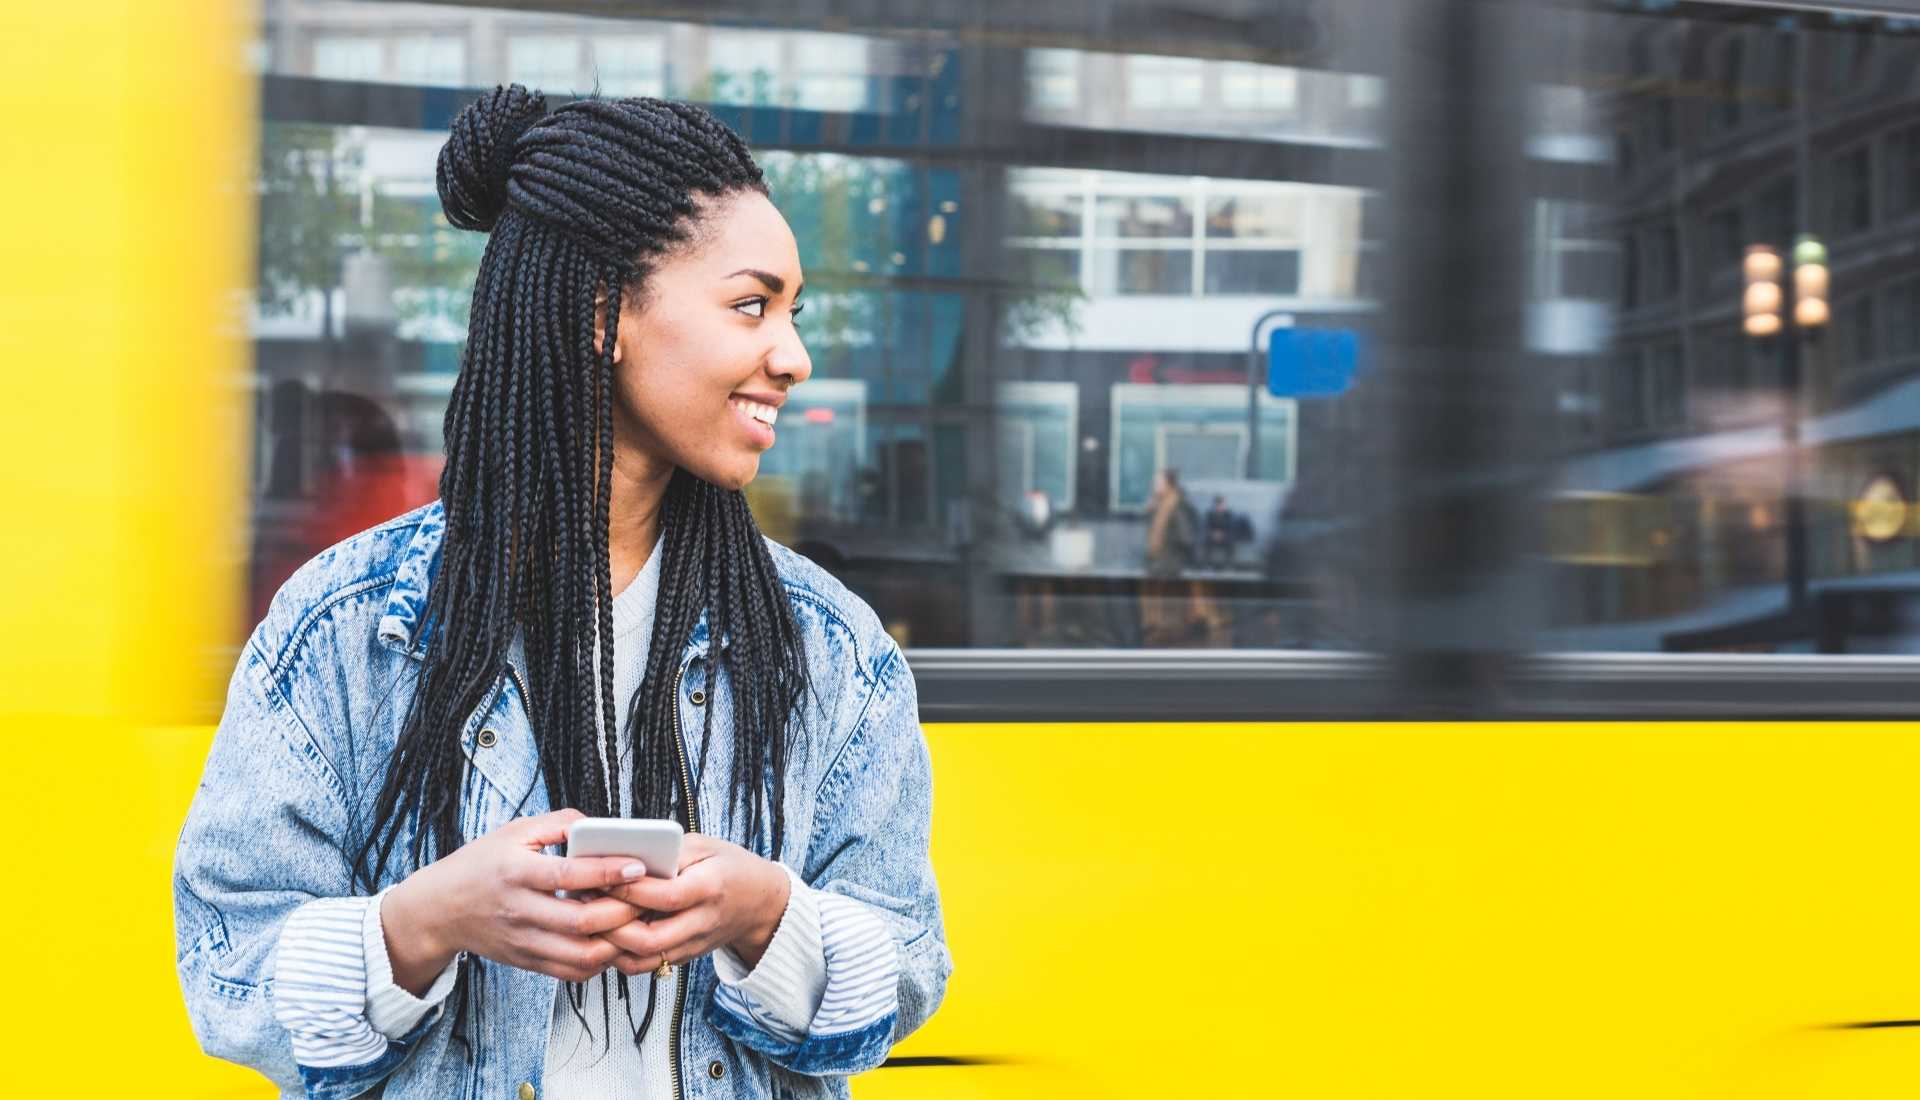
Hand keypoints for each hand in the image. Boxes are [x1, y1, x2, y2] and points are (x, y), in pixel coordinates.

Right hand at [381, 808, 660, 994]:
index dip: (607, 871)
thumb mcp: (515, 832)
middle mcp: (519, 911)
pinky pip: (571, 971)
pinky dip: (600, 961)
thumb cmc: (482, 863)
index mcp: (516, 873)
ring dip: (616, 942)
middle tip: (651, 897)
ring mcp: (523, 942)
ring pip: (580, 954)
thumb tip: (603, 825)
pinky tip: (613, 941)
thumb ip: (560, 823)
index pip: (568, 875)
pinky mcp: (527, 962)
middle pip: (580, 921)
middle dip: (623, 912)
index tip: (639, 865)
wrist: (439, 910)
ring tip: (637, 922)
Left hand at [598, 833, 790, 971]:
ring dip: (610, 945)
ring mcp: (692, 945)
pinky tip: (602, 932)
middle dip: (611, 924)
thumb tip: (624, 856)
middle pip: (650, 938)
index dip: (630, 890)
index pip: (666, 896)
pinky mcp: (682, 958)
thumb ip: (668, 852)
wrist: (758, 904)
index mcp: (711, 887)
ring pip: (643, 959)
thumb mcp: (704, 846)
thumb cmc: (727, 866)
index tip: (601, 876)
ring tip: (588, 921)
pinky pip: (644, 963)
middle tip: (585, 904)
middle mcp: (702, 922)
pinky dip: (619, 952)